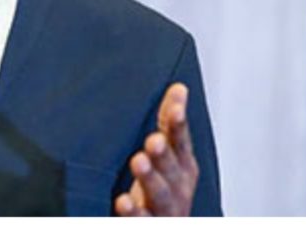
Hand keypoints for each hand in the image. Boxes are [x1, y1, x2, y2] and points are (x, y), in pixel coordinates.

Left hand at [115, 82, 198, 216]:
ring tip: (139, 161)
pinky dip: (134, 213)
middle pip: (171, 169)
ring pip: (159, 195)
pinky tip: (122, 202)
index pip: (181, 141)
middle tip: (153, 140)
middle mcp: (177, 188)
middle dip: (164, 155)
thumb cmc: (162, 187)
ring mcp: (164, 210)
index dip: (178, 126)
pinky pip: (142, 221)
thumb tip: (179, 88)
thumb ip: (170, 123)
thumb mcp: (169, 154)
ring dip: (150, 178)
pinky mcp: (148, 225)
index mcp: (182, 166)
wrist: (159, 225)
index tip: (175, 109)